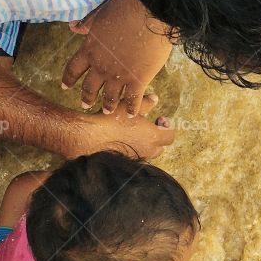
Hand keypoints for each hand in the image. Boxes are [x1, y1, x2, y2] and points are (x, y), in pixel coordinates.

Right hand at [60, 94, 175, 160]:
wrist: (89, 137)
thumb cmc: (111, 120)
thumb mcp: (129, 107)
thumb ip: (145, 103)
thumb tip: (155, 98)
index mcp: (152, 137)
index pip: (170, 136)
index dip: (166, 127)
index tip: (158, 119)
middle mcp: (147, 151)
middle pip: (160, 146)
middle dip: (156, 136)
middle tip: (146, 125)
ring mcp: (135, 159)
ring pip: (147, 153)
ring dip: (144, 143)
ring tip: (132, 131)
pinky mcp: (124, 162)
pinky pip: (134, 156)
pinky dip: (132, 149)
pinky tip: (120, 138)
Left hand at [62, 0, 173, 115]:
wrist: (152, 14)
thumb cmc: (127, 8)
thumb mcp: (102, 13)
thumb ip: (87, 23)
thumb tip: (72, 27)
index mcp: (90, 50)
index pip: (73, 69)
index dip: (68, 79)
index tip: (64, 87)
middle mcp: (101, 66)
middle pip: (89, 88)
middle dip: (86, 97)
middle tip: (85, 104)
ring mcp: (119, 76)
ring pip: (110, 98)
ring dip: (108, 105)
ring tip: (107, 111)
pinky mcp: (138, 80)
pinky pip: (133, 100)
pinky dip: (132, 108)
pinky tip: (133, 113)